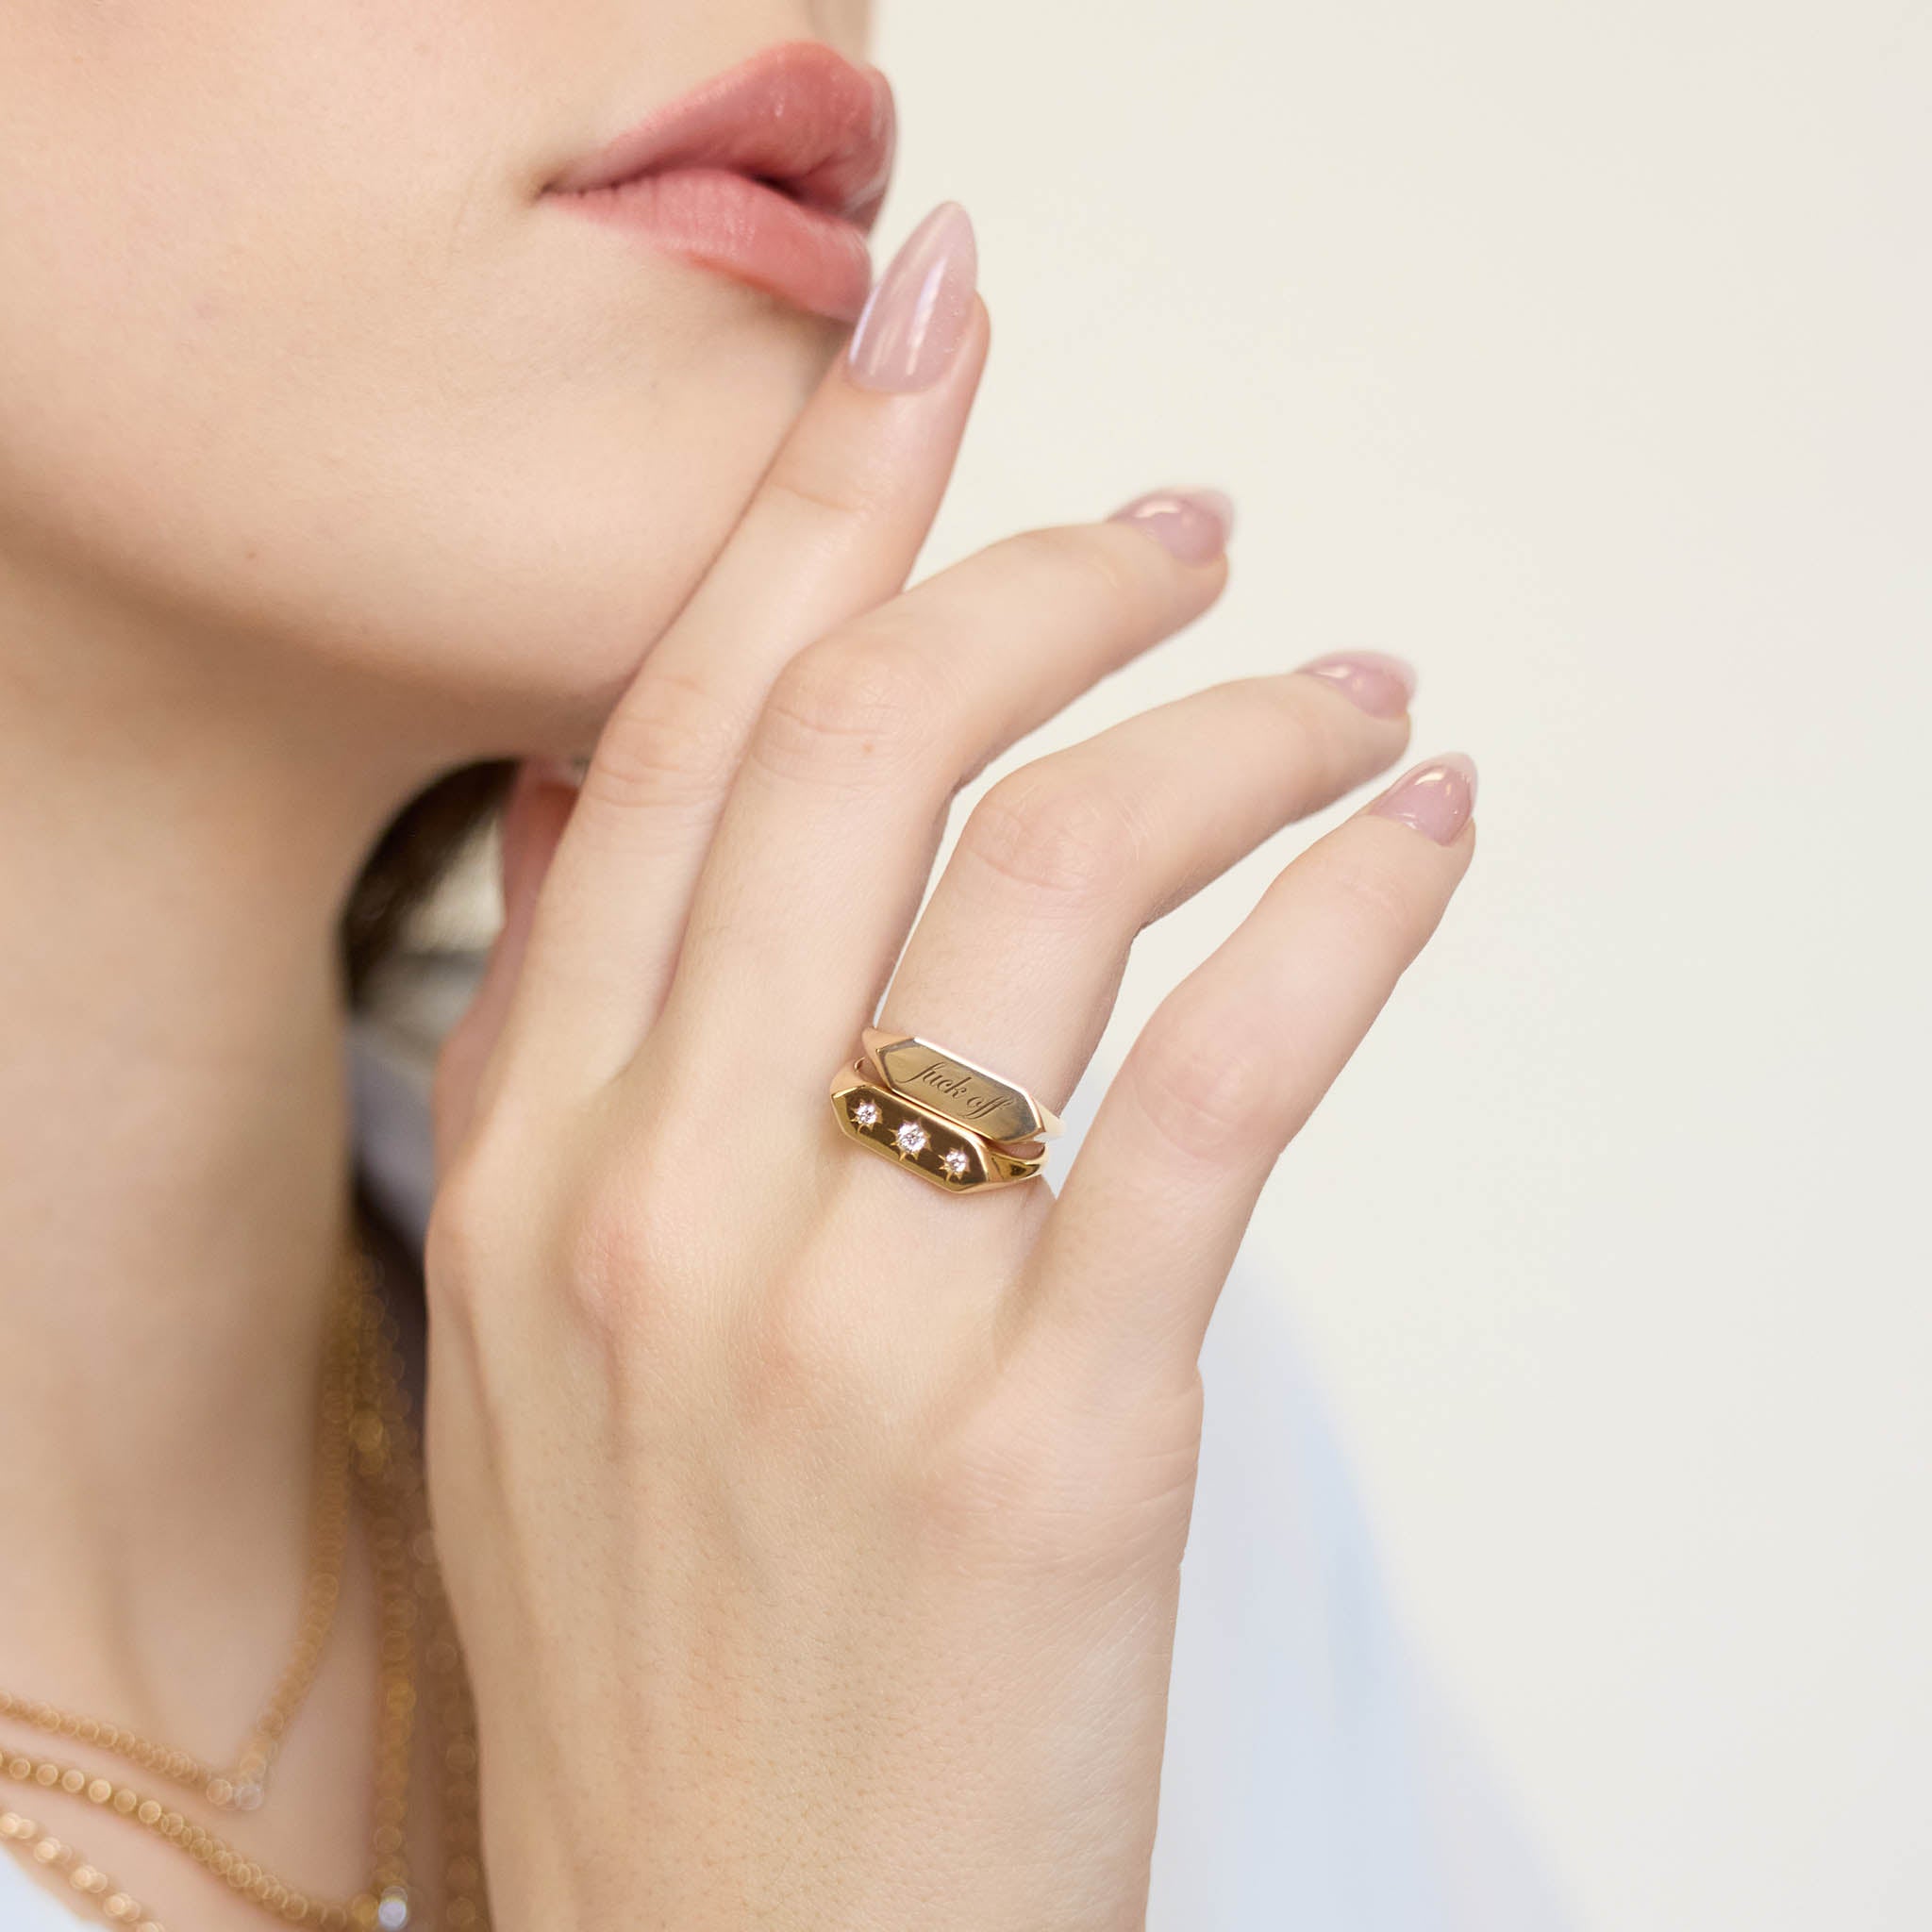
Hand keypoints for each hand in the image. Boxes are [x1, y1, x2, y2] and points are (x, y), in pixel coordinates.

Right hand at [424, 205, 1475, 1930]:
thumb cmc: (671, 1646)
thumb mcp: (538, 1330)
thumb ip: (577, 1040)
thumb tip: (625, 777)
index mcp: (531, 1147)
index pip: (683, 728)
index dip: (813, 494)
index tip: (924, 336)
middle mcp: (663, 1193)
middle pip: (871, 745)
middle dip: (1048, 571)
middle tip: (1188, 528)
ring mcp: (852, 1313)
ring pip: (1066, 875)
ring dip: (1241, 732)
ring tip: (1354, 693)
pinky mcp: (1053, 1432)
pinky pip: (1226, 1082)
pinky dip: (1351, 915)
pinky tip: (1426, 837)